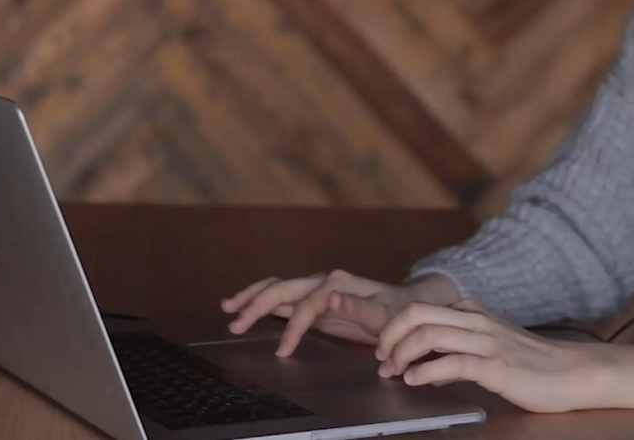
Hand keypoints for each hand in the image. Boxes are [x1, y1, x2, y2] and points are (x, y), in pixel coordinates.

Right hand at [219, 270, 454, 357]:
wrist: (405, 303)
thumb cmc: (397, 311)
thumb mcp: (386, 313)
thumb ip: (359, 308)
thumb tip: (332, 299)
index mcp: (338, 284)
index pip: (306, 305)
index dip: (293, 328)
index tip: (283, 352)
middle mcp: (323, 281)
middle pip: (282, 288)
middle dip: (256, 305)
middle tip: (235, 323)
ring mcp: (315, 288)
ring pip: (277, 288)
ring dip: (252, 297)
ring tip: (228, 307)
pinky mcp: (312, 298)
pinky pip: (282, 296)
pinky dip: (262, 299)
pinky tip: (244, 306)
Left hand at [372, 298, 614, 413]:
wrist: (574, 372)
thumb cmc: (533, 362)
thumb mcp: (491, 344)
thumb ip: (459, 347)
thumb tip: (425, 363)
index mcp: (472, 312)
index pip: (420, 308)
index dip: (393, 328)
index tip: (383, 350)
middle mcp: (476, 321)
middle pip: (417, 314)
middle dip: (390, 336)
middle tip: (382, 359)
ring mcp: (486, 342)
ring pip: (429, 335)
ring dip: (402, 354)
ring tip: (394, 372)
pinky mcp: (496, 367)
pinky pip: (452, 363)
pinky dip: (426, 372)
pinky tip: (416, 381)